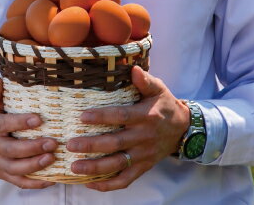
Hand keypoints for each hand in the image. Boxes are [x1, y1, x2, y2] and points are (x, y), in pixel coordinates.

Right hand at [0, 76, 56, 188]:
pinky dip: (34, 183)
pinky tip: (51, 178)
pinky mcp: (1, 174)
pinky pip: (18, 181)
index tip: (39, 119)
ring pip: (14, 169)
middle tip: (53, 143)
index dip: (20, 123)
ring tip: (52, 158)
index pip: (4, 125)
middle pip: (11, 150)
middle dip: (32, 148)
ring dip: (34, 166)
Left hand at [65, 65, 189, 190]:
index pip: (121, 116)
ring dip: (95, 167)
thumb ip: (145, 80)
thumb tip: (134, 69)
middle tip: (70, 145)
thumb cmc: (164, 105)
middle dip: (92, 145)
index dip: (102, 117)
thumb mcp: (158, 89)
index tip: (83, 116)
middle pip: (115, 143)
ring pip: (118, 164)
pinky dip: (108, 185)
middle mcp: (143, 137)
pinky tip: (90, 183)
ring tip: (74, 167)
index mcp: (146, 116)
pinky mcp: (143, 167)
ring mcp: (143, 155)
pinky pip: (125, 180)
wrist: (182, 129)